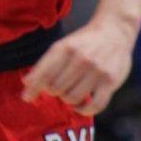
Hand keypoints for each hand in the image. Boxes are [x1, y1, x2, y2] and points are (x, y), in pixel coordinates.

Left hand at [20, 16, 135, 114]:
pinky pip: (94, 106)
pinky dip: (84, 110)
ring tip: (69, 93)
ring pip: (72, 98)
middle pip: (56, 88)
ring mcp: (96, 70)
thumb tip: (26, 82)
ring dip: (68, 100)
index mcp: (64, 48)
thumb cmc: (84, 41)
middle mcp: (80, 59)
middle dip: (53, 92)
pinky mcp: (110, 81)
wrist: (114, 31)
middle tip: (57, 88)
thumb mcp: (62, 45)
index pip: (43, 73)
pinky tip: (80, 105)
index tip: (26, 97)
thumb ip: (45, 64)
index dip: (33, 88)